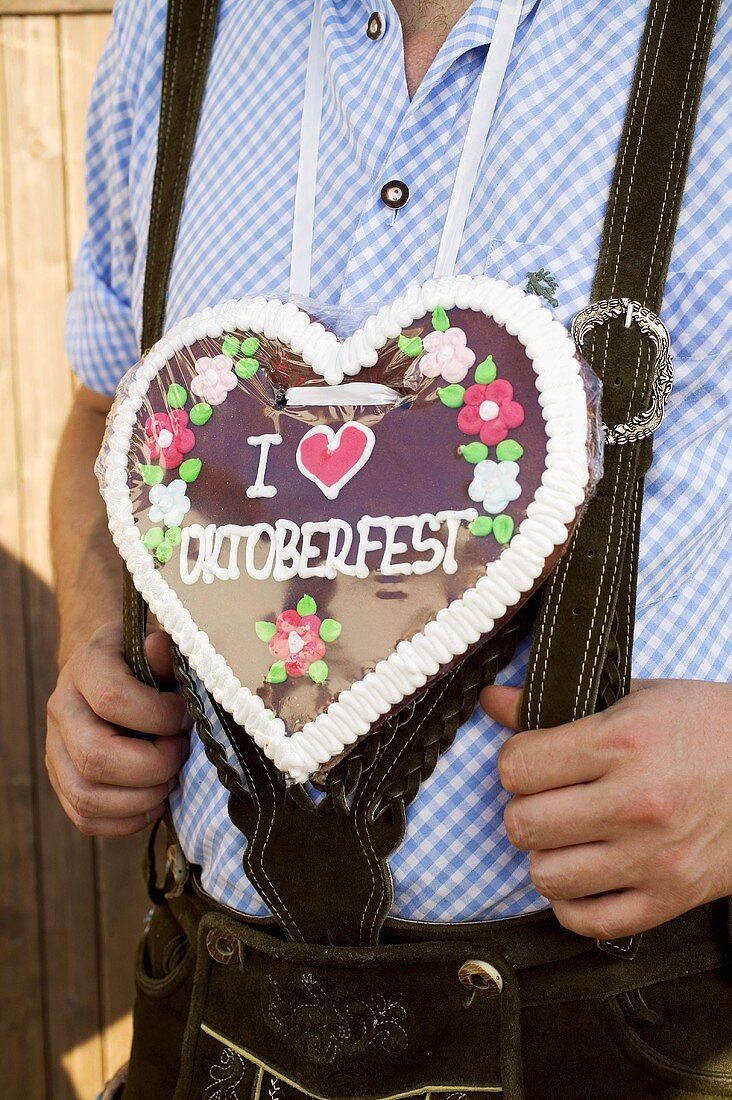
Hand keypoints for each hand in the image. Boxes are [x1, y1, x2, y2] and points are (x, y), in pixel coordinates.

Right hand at [46, 623, 191, 836]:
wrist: (102, 668)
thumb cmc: (139, 659)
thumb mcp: (154, 643)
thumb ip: (162, 652)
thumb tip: (161, 649)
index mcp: (86, 668)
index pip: (111, 698)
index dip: (159, 715)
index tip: (186, 717)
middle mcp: (62, 709)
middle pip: (96, 757)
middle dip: (154, 766)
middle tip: (181, 753)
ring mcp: (56, 749)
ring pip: (88, 796)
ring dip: (143, 798)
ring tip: (171, 779)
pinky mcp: (62, 781)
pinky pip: (86, 818)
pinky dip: (127, 820)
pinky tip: (155, 801)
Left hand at [481, 679, 731, 939]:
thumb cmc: (710, 726)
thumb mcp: (637, 696)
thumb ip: (557, 704)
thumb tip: (493, 701)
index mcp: (622, 744)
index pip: (518, 766)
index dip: (515, 761)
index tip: (531, 759)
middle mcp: (635, 804)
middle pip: (523, 823)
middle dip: (524, 808)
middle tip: (547, 798)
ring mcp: (654, 858)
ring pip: (546, 876)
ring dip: (547, 855)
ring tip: (568, 835)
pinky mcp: (672, 898)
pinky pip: (589, 922)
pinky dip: (573, 903)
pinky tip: (586, 874)